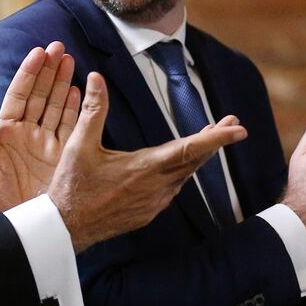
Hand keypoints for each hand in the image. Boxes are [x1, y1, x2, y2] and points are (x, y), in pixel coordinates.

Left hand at [0, 42, 79, 217]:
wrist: (18, 230)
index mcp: (5, 133)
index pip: (19, 95)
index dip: (29, 73)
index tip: (38, 52)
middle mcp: (27, 135)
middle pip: (40, 95)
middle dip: (49, 71)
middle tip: (59, 48)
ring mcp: (47, 145)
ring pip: (57, 106)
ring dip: (63, 83)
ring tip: (70, 60)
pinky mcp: (63, 157)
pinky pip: (71, 127)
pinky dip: (75, 108)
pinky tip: (78, 90)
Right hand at [48, 72, 246, 252]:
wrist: (66, 228)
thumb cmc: (72, 186)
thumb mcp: (80, 144)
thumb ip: (94, 109)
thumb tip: (96, 77)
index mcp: (145, 167)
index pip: (190, 148)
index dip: (217, 138)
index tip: (239, 129)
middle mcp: (157, 187)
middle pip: (195, 161)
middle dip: (215, 141)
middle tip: (233, 124)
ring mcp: (154, 203)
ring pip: (185, 176)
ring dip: (198, 157)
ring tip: (208, 140)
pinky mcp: (148, 213)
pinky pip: (173, 190)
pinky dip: (181, 173)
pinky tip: (178, 167)